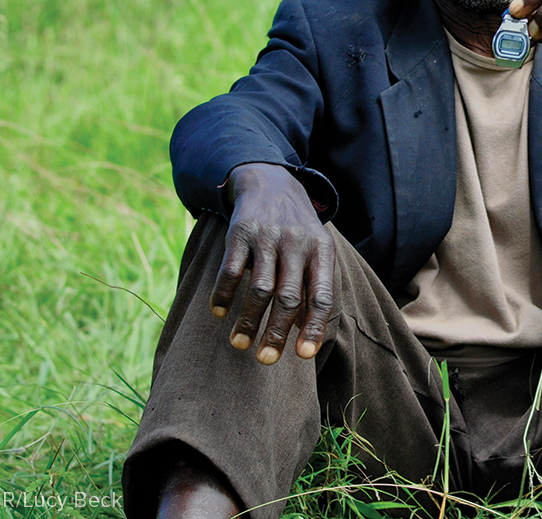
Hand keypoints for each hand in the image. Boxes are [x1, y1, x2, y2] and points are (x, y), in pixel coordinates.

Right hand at [213, 163, 334, 363]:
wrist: (271, 182)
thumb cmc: (298, 231)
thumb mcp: (315, 250)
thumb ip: (313, 287)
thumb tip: (303, 335)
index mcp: (321, 252)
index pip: (322, 296)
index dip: (313, 326)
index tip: (304, 356)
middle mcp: (297, 244)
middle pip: (289, 297)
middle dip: (276, 332)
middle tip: (266, 360)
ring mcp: (268, 237)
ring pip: (259, 288)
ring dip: (248, 321)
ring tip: (240, 345)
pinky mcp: (240, 231)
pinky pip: (231, 269)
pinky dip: (224, 294)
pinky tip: (219, 313)